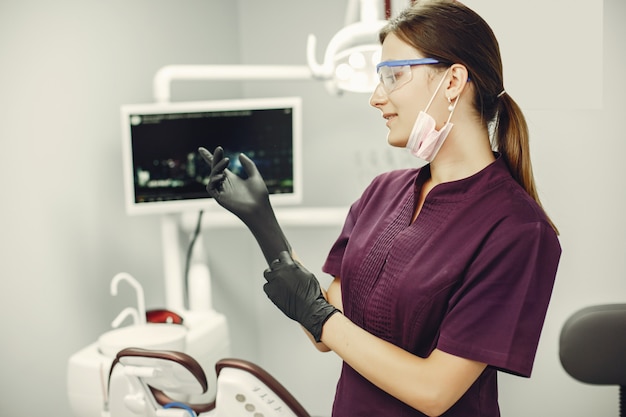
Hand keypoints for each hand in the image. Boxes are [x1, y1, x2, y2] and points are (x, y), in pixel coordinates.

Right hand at [198, 146, 290, 264]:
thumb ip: (249, 165)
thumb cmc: (259, 196)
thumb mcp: (255, 176)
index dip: (210, 157)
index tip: (201, 149)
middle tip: (219, 149)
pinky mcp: (220, 198)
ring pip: (213, 175)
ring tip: (227, 160)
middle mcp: (225, 184)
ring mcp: (221, 191)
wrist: (260, 209)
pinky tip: (221, 175)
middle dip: (214, 158)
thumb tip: (240, 154)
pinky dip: (213, 180)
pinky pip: (210, 187)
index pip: (218, 166)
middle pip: (214, 168)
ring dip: (217, 167)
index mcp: (232, 179)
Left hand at [263, 251, 340, 341]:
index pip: (282, 255)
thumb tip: (292, 263)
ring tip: (279, 282)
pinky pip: (266, 286)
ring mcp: (274, 282)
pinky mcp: (271, 293)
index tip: (284, 262)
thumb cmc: (312, 294)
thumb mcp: (308, 274)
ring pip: (268, 274)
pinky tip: (278, 291)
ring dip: (273, 277)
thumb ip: (297, 267)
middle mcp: (280, 273)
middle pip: (274, 264)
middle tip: (283, 274)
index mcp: (290, 266)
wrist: (311, 309)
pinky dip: (271, 288)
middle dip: (278, 268)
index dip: (284, 259)